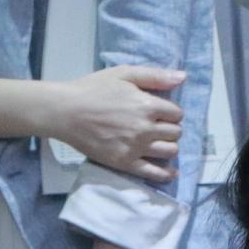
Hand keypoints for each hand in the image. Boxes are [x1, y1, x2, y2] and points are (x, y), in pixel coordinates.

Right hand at [45, 65, 185, 180]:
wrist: (65, 111)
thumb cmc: (93, 89)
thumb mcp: (125, 74)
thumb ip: (155, 76)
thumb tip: (183, 78)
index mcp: (147, 105)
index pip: (177, 114)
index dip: (172, 112)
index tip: (162, 113)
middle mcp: (145, 128)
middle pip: (176, 133)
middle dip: (171, 129)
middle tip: (159, 127)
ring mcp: (135, 147)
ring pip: (170, 152)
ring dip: (169, 146)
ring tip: (159, 143)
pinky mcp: (123, 162)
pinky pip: (153, 173)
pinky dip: (165, 174)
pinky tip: (170, 173)